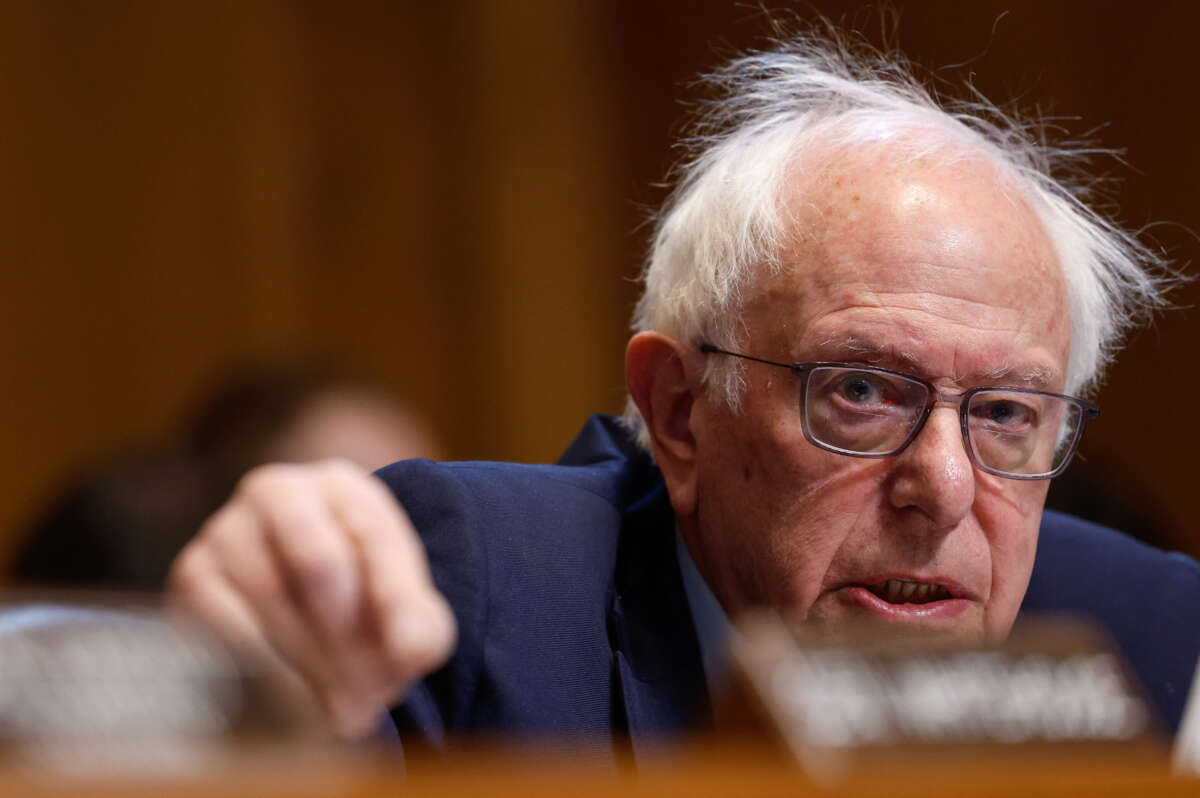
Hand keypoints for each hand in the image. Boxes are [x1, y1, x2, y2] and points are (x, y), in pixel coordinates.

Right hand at [167, 459, 456, 737]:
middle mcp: (278, 490)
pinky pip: (225, 623)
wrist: (302, 624)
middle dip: (346, 631)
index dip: (395, 599)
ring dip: (309, 656)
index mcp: (342, 485)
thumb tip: (408, 648)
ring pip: (271, 597)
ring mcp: (227, 527)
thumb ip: (422, 630)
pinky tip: (289, 683)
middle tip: (366, 681)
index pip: (374, 535)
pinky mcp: (192, 573)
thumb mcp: (413, 619)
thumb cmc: (367, 611)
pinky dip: (263, 664)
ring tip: (336, 690)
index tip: (408, 653)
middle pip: (318, 562)